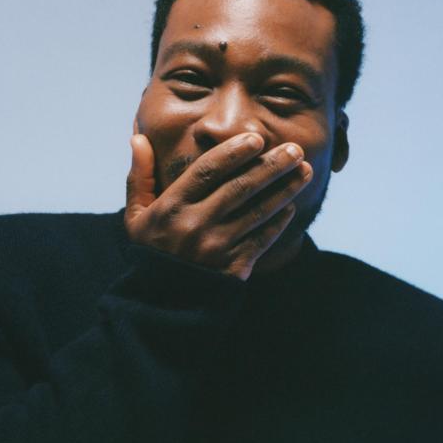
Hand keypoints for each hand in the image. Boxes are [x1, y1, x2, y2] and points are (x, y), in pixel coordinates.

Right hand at [124, 132, 312, 281]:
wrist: (162, 304)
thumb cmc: (152, 251)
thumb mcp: (136, 215)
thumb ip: (139, 177)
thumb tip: (138, 139)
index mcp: (171, 207)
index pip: (207, 171)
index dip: (233, 152)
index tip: (256, 139)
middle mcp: (194, 225)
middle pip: (240, 187)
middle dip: (271, 166)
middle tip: (296, 149)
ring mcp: (216, 248)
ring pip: (258, 212)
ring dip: (285, 189)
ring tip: (305, 171)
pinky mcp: (232, 268)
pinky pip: (262, 240)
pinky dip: (279, 223)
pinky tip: (292, 207)